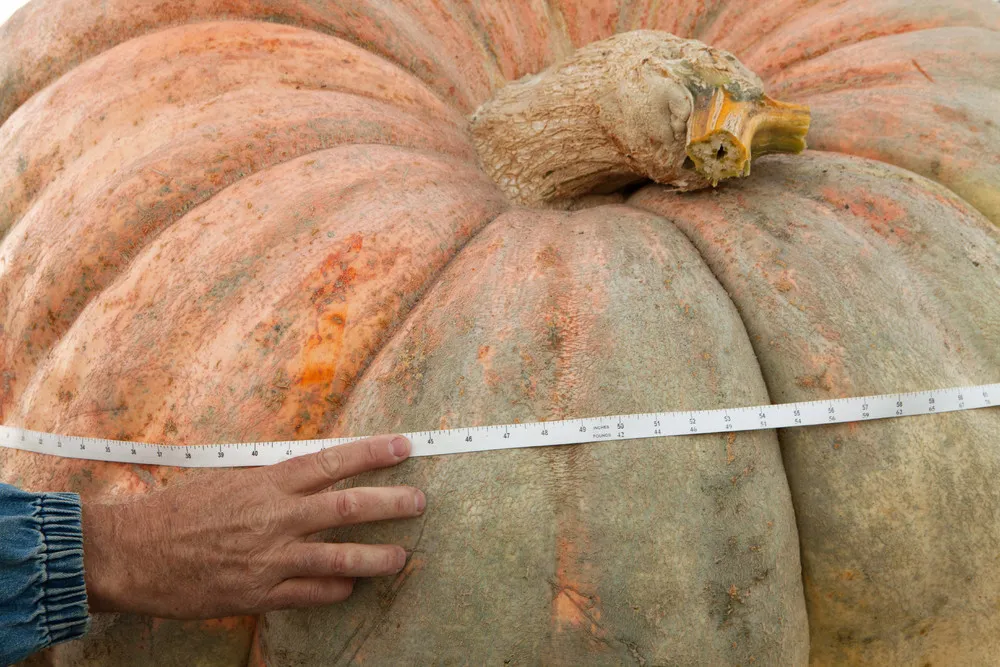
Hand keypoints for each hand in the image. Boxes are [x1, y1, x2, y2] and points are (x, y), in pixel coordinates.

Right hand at [81, 434, 423, 617]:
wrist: (132, 552)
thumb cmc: (178, 510)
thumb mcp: (230, 479)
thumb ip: (274, 481)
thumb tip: (314, 475)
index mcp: (268, 482)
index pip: (333, 462)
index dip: (373, 453)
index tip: (405, 447)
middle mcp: (277, 517)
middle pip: (349, 507)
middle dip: (392, 503)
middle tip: (420, 501)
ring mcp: (271, 559)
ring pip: (340, 557)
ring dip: (378, 557)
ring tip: (402, 556)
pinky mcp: (260, 594)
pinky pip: (312, 594)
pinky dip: (337, 589)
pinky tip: (350, 587)